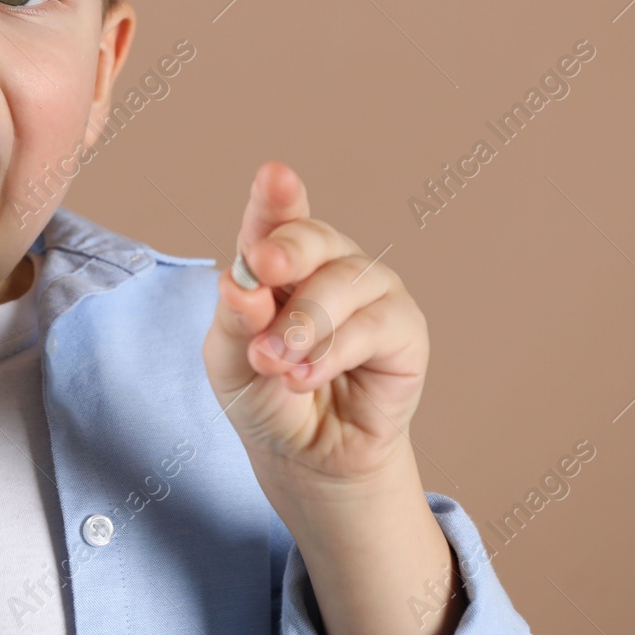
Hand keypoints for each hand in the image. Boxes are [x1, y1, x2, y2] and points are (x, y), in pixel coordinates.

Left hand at [202, 161, 429, 488]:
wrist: (306, 457)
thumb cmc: (265, 395)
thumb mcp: (231, 362)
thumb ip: (235, 322)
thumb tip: (237, 283)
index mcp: (279, 260)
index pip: (276, 218)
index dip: (276, 196)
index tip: (275, 176)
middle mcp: (328, 263)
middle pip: (312, 237)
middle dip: (285, 251)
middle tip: (261, 268)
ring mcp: (369, 291)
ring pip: (341, 283)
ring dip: (302, 324)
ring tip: (275, 362)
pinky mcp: (404, 328)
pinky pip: (372, 326)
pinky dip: (333, 352)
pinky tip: (305, 376)